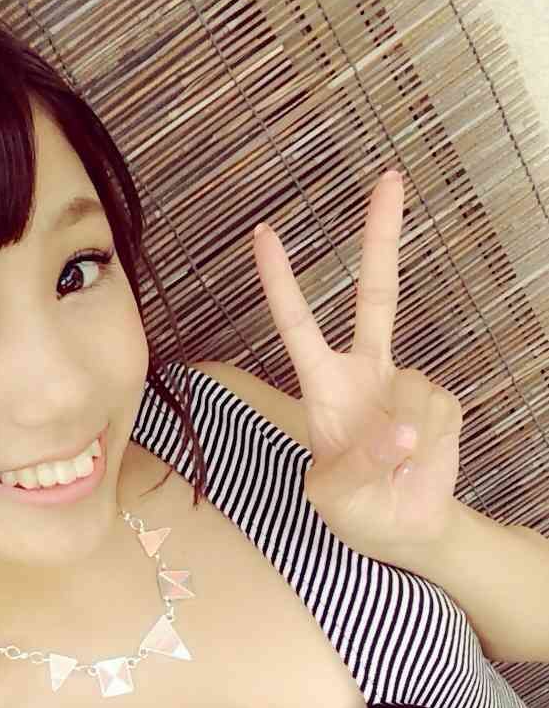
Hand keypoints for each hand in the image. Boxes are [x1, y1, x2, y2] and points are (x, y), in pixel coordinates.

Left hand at [251, 171, 463, 566]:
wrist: (404, 529)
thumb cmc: (356, 510)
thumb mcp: (334, 498)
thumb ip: (359, 465)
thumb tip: (399, 429)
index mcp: (324, 387)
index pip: (297, 326)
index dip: (280, 282)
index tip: (264, 234)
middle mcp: (366, 373)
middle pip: (376, 296)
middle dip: (382, 237)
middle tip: (389, 177)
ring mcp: (407, 384)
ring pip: (414, 392)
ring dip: (407, 440)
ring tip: (395, 470)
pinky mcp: (443, 402)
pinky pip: (439, 415)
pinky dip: (431, 447)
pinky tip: (420, 461)